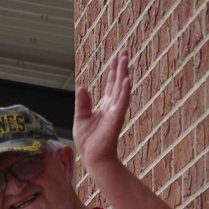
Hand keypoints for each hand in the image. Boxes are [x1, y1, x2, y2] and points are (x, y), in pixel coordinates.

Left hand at [73, 48, 130, 173]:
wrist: (93, 158)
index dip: (114, 70)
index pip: (111, 83)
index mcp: (105, 105)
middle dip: (122, 66)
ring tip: (126, 59)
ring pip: (122, 88)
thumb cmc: (88, 141)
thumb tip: (82, 87)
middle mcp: (113, 106)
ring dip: (124, 73)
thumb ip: (82, 103)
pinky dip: (125, 91)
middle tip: (126, 50)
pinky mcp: (116, 119)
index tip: (118, 55)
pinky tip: (127, 80)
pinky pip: (122, 103)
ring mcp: (116, 111)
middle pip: (118, 82)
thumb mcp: (80, 118)